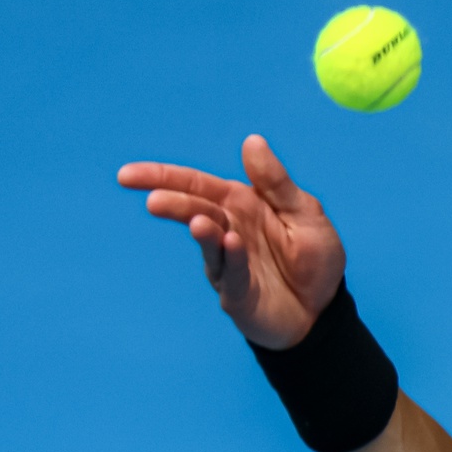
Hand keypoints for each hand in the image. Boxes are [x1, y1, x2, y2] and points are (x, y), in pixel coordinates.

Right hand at [116, 136, 345, 348]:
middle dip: (172, 203)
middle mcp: (228, 230)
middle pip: (194, 210)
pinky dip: (231, 258)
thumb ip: (276, 182)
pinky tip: (231, 242)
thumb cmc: (313, 259)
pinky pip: (232, 273)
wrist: (323, 310)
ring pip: (209, 243)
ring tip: (196, 221)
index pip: (196, 185)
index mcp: (239, 204)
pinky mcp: (237, 293)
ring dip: (202, 231)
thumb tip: (252, 141)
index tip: (128, 175)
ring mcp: (228, 264)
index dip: (163, 177)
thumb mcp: (304, 212)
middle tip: (153, 201)